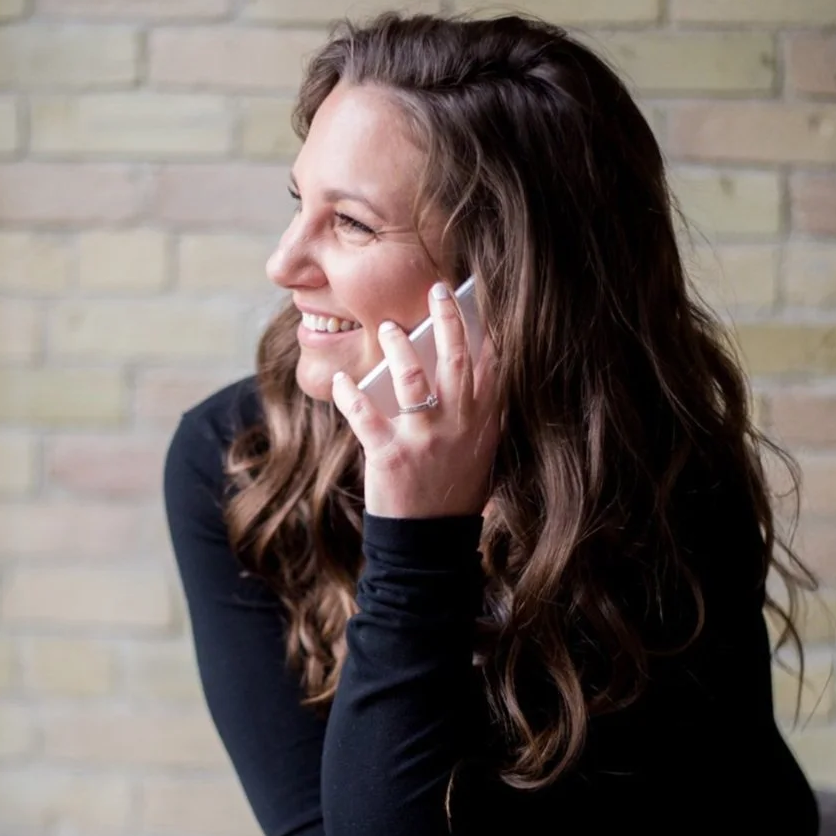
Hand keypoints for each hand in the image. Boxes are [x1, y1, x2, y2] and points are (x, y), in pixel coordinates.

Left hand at [331, 282, 501, 518]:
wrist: (429, 545)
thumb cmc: (453, 496)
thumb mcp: (479, 456)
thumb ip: (477, 417)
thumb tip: (467, 370)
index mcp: (483, 425)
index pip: (493, 367)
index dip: (486, 330)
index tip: (480, 301)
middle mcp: (457, 426)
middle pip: (454, 359)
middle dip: (446, 319)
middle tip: (436, 289)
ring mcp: (424, 440)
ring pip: (411, 378)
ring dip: (397, 347)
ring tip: (386, 328)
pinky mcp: (390, 455)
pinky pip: (365, 415)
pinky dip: (349, 395)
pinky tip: (341, 380)